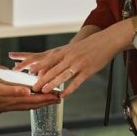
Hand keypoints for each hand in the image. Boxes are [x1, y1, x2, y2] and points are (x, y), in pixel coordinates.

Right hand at [0, 81, 58, 113]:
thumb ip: (13, 90)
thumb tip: (28, 92)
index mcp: (13, 100)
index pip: (34, 100)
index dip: (47, 98)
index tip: (58, 97)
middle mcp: (12, 105)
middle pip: (33, 104)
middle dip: (46, 101)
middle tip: (58, 99)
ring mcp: (7, 106)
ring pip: (27, 105)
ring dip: (38, 102)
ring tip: (47, 100)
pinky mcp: (3, 105)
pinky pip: (20, 104)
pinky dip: (28, 102)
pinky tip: (27, 100)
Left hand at [9, 20, 132, 97]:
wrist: (107, 40)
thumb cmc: (90, 45)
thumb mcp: (74, 48)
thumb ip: (64, 56)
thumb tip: (54, 64)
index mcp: (66, 51)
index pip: (49, 59)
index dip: (39, 66)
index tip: (29, 71)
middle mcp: (70, 57)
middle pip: (53, 69)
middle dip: (42, 79)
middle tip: (33, 87)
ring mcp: (79, 64)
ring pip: (63, 76)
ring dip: (52, 84)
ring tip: (44, 91)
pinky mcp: (88, 71)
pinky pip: (76, 82)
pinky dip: (69, 90)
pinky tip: (63, 95)